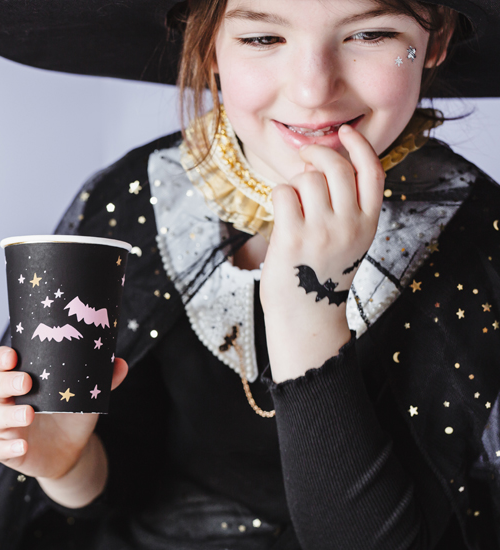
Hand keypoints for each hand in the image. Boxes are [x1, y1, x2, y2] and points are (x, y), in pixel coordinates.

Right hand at [0, 346, 127, 479]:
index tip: (13, 356)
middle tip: (26, 382)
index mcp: (22, 381)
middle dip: (5, 381)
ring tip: (29, 414)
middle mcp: (8, 400)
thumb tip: (121, 363)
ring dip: (7, 415)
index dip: (1, 358)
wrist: (71, 450)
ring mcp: (5, 426)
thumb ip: (102, 380)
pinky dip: (6, 448)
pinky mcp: (7, 450)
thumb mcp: (86, 396)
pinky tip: (22, 446)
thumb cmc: (72, 415)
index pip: (1, 363)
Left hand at [260, 125, 384, 379]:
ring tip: (292, 205)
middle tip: (303, 157)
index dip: (361, 146)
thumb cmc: (320, 274)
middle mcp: (350, 224)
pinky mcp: (294, 237)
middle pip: (337, 167)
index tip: (346, 132)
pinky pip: (283, 193)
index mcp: (369, 223)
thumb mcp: (348, 241)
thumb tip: (320, 162)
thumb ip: (345, 205)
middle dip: (317, 153)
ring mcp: (322, 230)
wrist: (305, 315)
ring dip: (294, 183)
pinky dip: (278, 196)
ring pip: (307, 178)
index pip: (373, 172)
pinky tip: (280, 214)